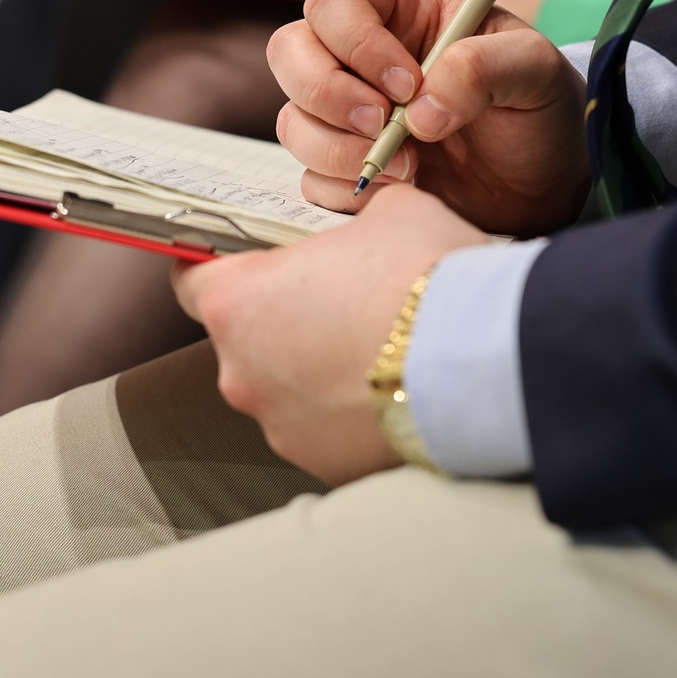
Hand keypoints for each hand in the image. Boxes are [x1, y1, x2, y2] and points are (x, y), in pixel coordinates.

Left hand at [171, 184, 483, 484]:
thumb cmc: (427, 275)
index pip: (193, 280)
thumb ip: (354, 221)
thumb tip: (366, 226)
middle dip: (286, 319)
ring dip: (319, 370)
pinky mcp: (325, 466)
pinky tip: (396, 388)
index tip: (250, 260)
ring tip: (380, 349)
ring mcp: (282, 428)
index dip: (220, 265)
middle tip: (343, 298)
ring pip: (287, 389)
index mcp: (239, 303)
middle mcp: (243, 373)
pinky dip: (351, 413)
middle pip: (246, 339)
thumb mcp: (391, 211)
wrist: (483, 359)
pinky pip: (326, 431)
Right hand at [267, 0, 591, 234]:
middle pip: (291, 52)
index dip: (356, 41)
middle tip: (384, 125)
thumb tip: (421, 110)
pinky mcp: (351, 170)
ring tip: (413, 167)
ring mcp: (351, 117)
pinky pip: (312, 178)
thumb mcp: (534, 70)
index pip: (337, 3)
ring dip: (339, 148)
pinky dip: (347, 188)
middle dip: (328, 93)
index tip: (407, 84)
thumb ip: (483, 68)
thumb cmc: (543, 111)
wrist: (551, 186)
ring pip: (294, 120)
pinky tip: (406, 189)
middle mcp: (363, 59)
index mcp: (402, 13)